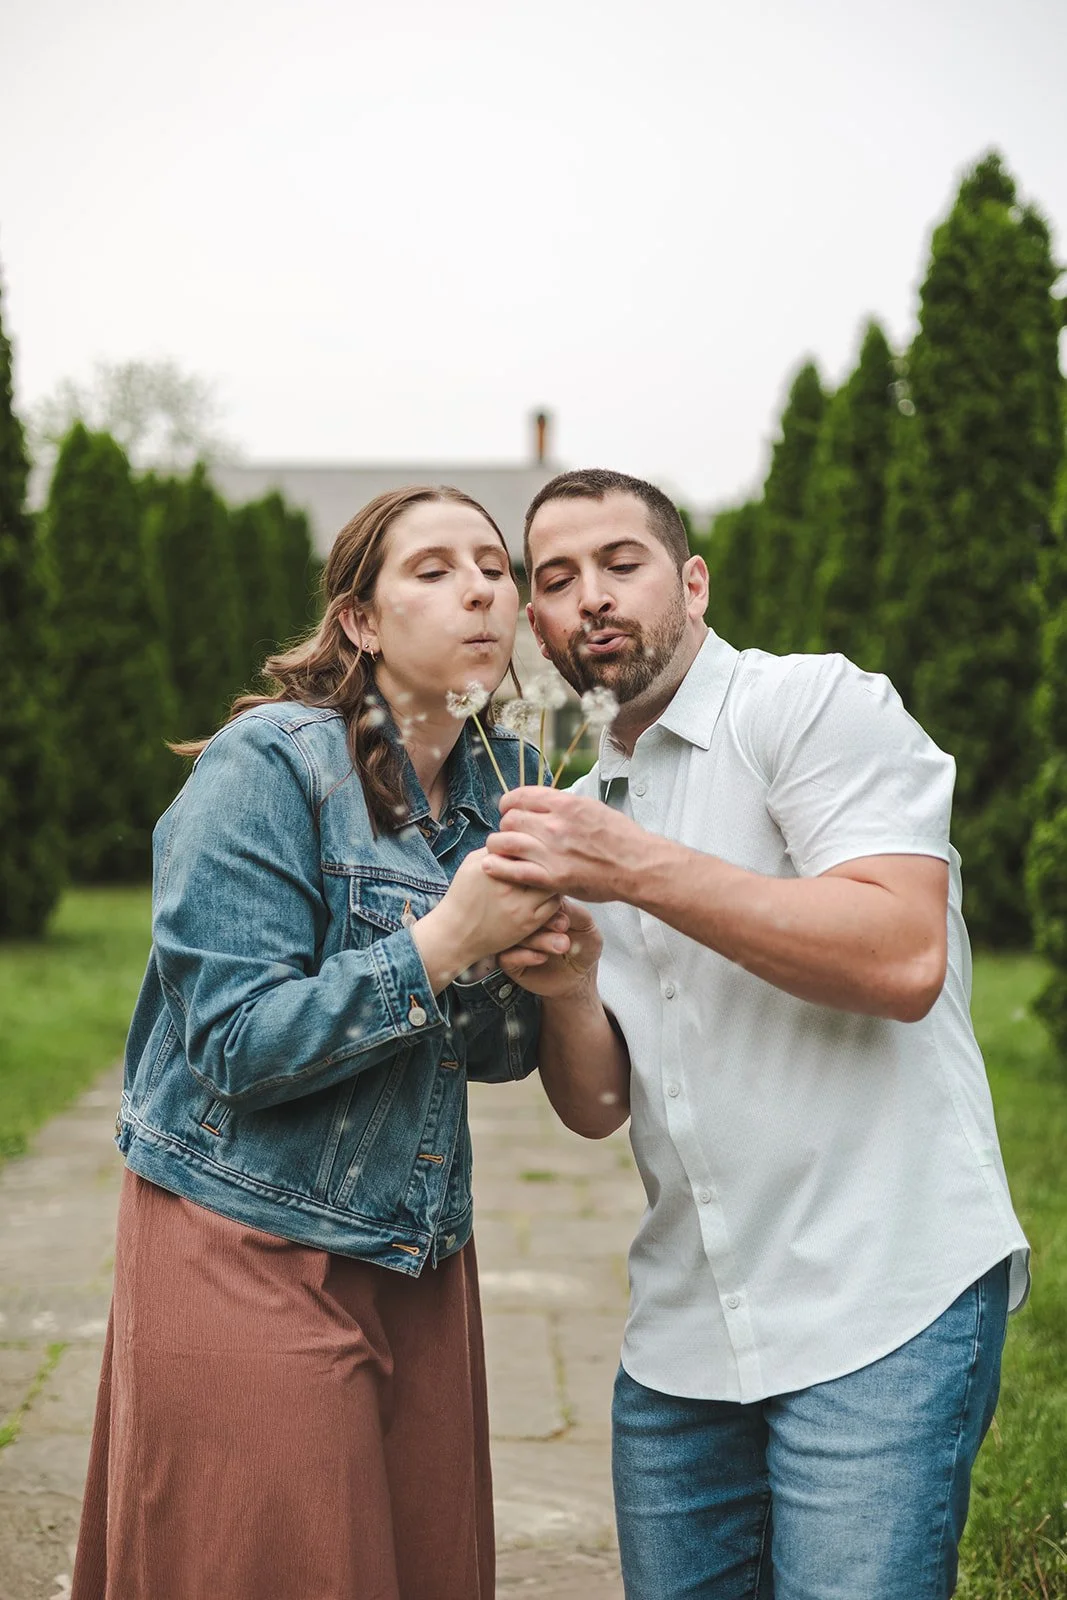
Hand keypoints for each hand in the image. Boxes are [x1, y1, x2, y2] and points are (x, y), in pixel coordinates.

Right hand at [411, 848, 560, 992]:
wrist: (456, 933)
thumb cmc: (463, 895)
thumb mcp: (471, 864)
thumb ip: (494, 849)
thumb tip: (516, 833)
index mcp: (492, 866)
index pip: (524, 845)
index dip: (534, 841)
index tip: (536, 843)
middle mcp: (507, 885)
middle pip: (542, 863)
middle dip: (548, 858)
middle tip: (551, 857)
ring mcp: (519, 906)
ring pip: (553, 884)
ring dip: (554, 878)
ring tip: (550, 875)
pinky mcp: (528, 924)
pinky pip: (554, 905)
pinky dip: (555, 896)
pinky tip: (547, 893)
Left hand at [483, 786, 645, 900]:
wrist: (638, 866)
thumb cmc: (621, 838)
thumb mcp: (593, 808)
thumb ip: (565, 806)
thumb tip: (544, 804)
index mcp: (566, 804)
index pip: (521, 796)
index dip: (509, 803)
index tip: (508, 810)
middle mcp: (555, 825)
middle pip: (510, 819)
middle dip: (505, 826)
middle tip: (508, 834)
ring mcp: (552, 852)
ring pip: (505, 842)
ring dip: (498, 845)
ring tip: (499, 850)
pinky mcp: (553, 878)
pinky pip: (514, 870)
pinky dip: (498, 867)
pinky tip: (491, 866)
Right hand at [499, 899, 602, 998]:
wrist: (579, 979)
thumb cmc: (583, 948)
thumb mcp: (586, 926)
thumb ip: (572, 911)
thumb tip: (557, 900)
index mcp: (541, 906)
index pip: (535, 896)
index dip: (549, 904)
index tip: (565, 918)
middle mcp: (525, 921)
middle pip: (522, 913)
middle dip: (544, 921)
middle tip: (563, 928)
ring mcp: (515, 940)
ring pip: (515, 935)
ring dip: (539, 940)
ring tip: (562, 945)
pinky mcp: (509, 961)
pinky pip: (507, 956)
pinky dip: (525, 956)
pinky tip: (542, 957)